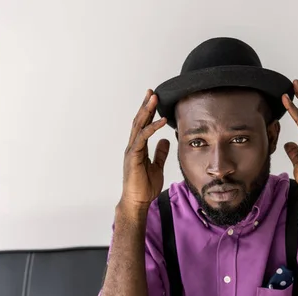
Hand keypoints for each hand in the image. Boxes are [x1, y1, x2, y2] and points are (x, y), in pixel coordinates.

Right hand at [120, 89, 169, 212]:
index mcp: (138, 148)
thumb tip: (165, 140)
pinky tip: (161, 121)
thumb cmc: (144, 187)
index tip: (153, 99)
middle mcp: (133, 147)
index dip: (147, 112)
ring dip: (146, 111)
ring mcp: (132, 151)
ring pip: (138, 126)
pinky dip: (152, 128)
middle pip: (138, 122)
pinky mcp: (133, 157)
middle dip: (145, 106)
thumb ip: (160, 153)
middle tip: (152, 92)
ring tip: (154, 98)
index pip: (142, 126)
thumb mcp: (157, 167)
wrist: (137, 202)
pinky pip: (143, 139)